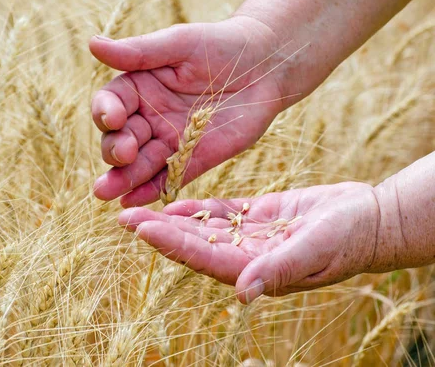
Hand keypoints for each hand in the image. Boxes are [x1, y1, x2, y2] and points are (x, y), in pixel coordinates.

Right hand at [90, 17, 293, 206]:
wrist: (265, 65)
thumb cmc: (220, 44)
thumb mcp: (178, 43)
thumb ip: (138, 52)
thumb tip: (92, 44)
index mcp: (139, 88)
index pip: (111, 104)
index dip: (106, 113)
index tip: (114, 117)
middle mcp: (148, 117)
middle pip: (119, 139)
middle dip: (115, 149)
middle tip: (122, 154)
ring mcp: (170, 141)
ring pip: (140, 163)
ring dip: (123, 178)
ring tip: (106, 192)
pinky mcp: (194, 160)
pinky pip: (169, 178)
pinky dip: (150, 191)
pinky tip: (132, 201)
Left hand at [118, 182, 380, 302]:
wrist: (369, 220)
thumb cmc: (348, 239)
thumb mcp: (315, 251)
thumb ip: (278, 270)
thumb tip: (241, 294)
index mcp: (253, 268)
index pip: (202, 257)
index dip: (171, 244)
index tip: (142, 229)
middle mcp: (244, 255)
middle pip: (193, 243)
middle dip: (158, 230)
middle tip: (124, 215)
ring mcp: (249, 235)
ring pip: (201, 226)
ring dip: (171, 218)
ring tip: (138, 207)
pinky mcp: (258, 215)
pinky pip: (221, 212)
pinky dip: (198, 206)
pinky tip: (175, 199)